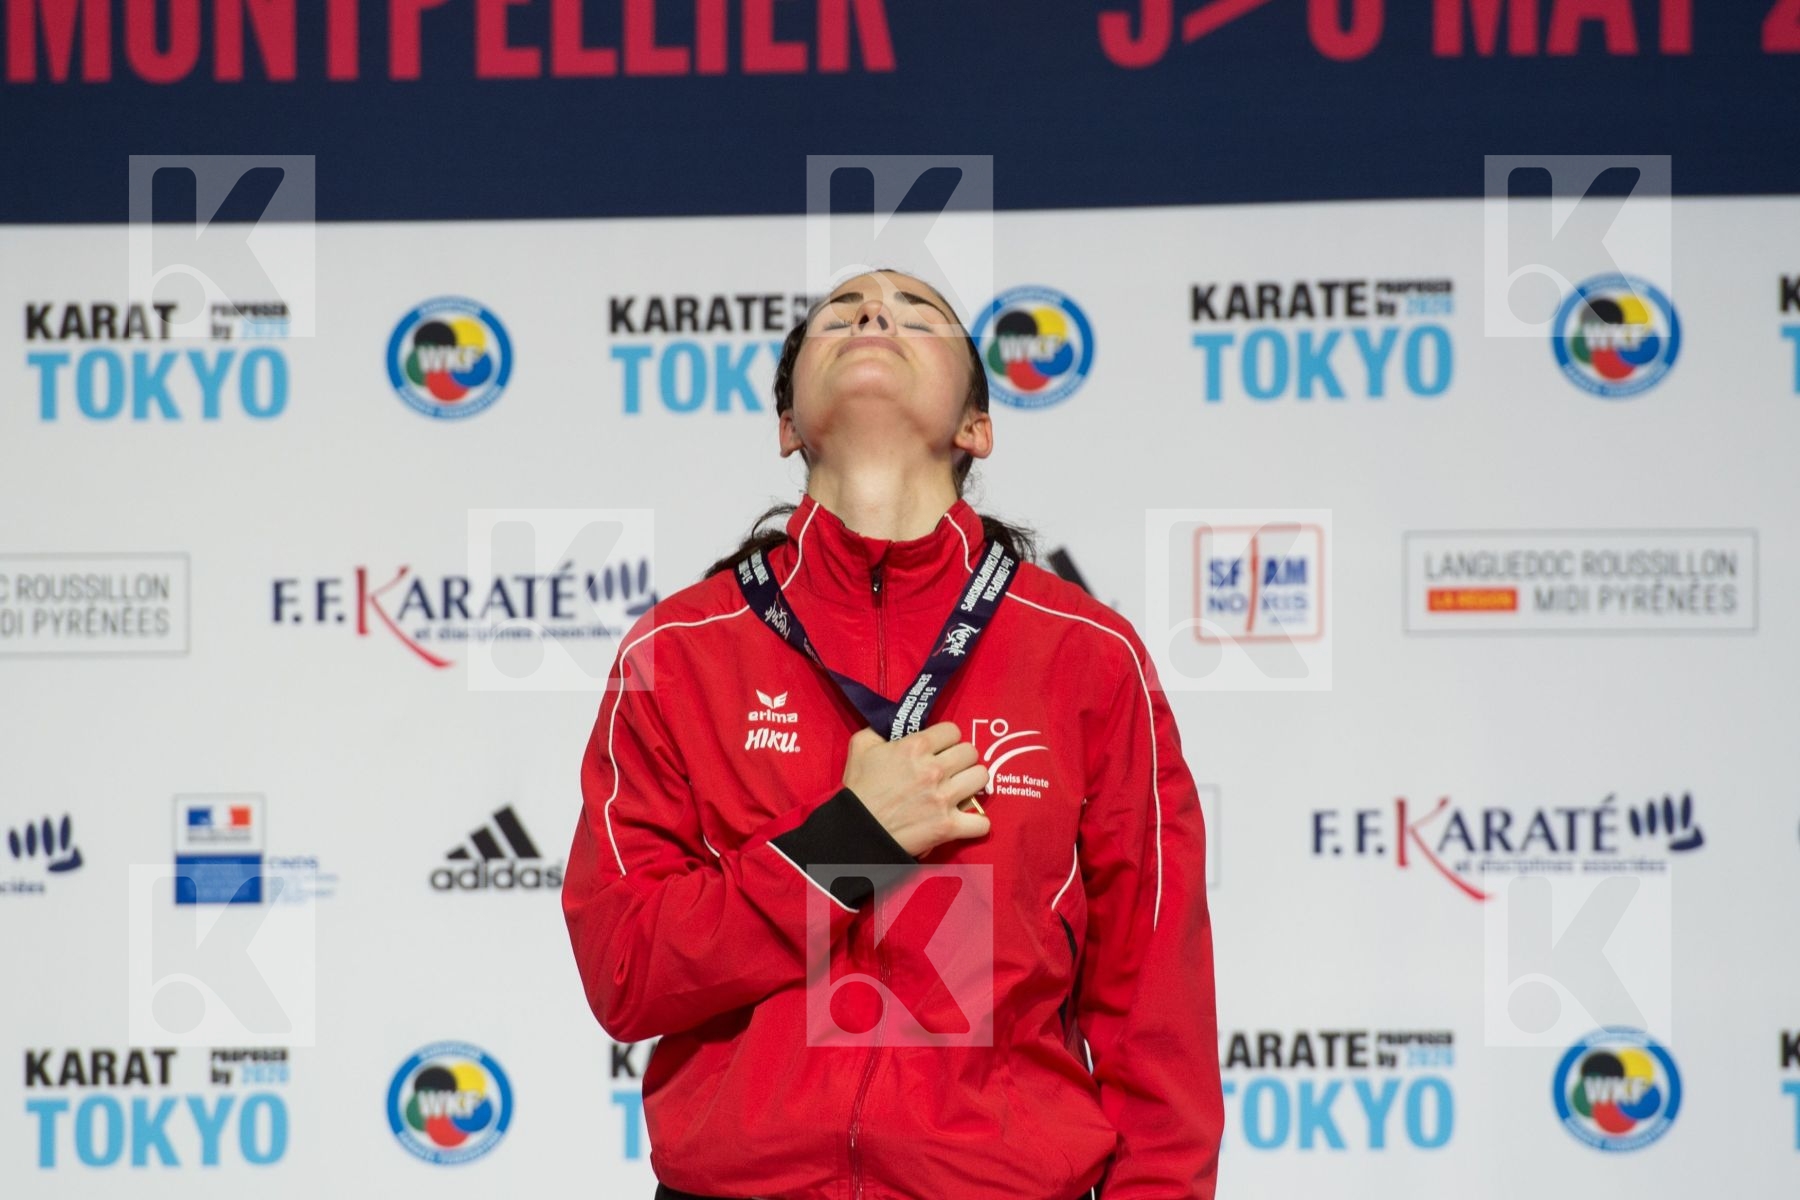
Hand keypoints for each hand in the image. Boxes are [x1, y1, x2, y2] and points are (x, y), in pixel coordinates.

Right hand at [841, 722, 990, 857]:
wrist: (856, 831)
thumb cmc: (858, 790)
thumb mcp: (861, 747)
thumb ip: (879, 729)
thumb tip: (893, 724)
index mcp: (916, 747)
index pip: (953, 730)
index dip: (947, 738)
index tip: (941, 748)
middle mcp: (934, 769)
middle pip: (971, 752)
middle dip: (962, 758)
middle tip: (951, 768)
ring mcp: (944, 798)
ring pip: (982, 777)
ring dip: (972, 782)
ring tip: (961, 788)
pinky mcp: (948, 826)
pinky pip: (981, 822)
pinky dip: (976, 823)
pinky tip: (966, 820)